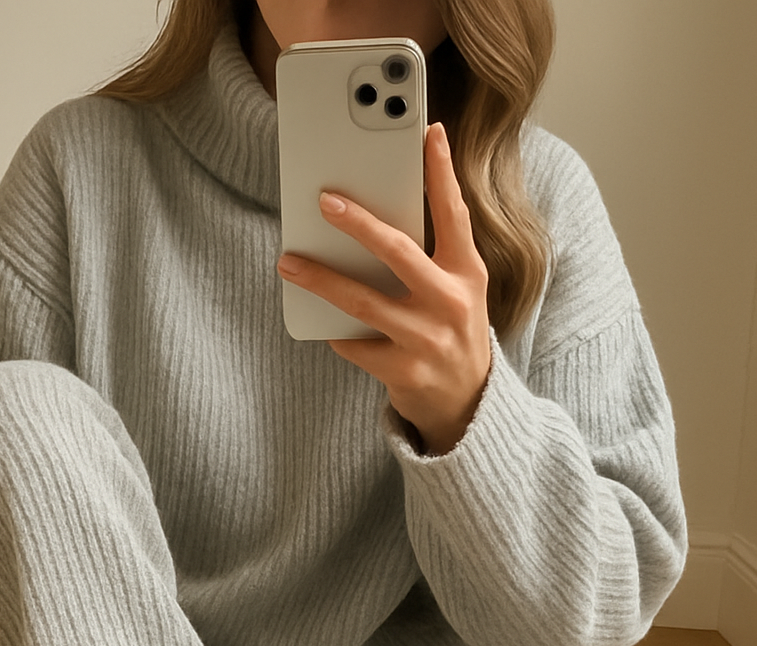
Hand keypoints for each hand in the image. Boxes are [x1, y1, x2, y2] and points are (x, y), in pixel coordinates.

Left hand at [276, 121, 490, 455]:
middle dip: (358, 222)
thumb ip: (431, 253)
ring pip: (362, 300)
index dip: (442, 172)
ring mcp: (426, 339)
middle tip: (324, 200)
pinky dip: (336, 329)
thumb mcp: (458, 288)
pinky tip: (325, 320)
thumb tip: (375, 213)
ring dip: (320, 279)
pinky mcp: (403, 371)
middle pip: (397, 251)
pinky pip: (355, 342)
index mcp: (468, 273)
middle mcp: (450, 303)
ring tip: (288, 262)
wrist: (468, 403)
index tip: (428, 132)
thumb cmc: (452, 330)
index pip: (454, 214)